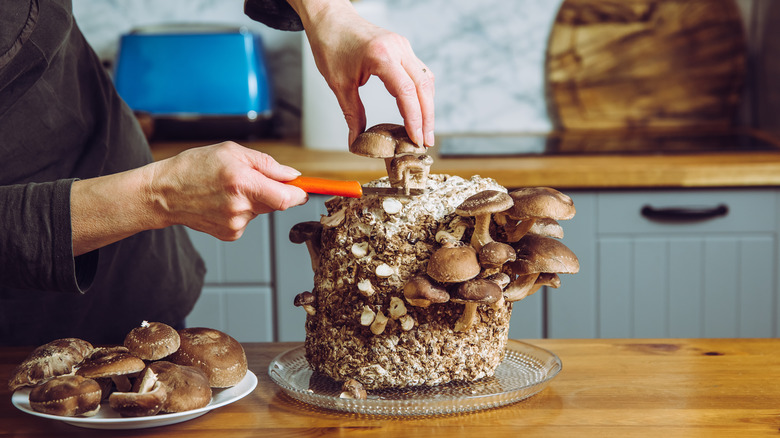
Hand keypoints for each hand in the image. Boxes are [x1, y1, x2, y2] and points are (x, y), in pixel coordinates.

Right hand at [148, 142, 307, 240]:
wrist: (164, 193)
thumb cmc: (195, 167)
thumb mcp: (232, 152)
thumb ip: (267, 164)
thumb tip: (293, 175)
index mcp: (243, 183)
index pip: (286, 198)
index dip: (300, 194)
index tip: (306, 189)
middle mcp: (240, 207)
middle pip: (276, 203)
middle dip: (273, 190)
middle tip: (252, 179)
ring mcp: (235, 224)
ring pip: (261, 210)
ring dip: (255, 199)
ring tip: (228, 189)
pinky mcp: (230, 234)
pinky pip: (249, 219)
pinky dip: (243, 210)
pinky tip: (222, 202)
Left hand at [291, 0, 434, 146]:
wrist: (330, 18)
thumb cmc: (331, 45)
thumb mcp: (338, 84)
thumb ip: (352, 113)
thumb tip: (357, 141)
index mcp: (381, 56)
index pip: (406, 92)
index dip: (414, 119)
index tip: (416, 139)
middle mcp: (398, 49)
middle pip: (423, 87)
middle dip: (427, 117)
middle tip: (426, 142)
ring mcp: (403, 46)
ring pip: (425, 79)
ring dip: (427, 106)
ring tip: (424, 131)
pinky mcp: (402, 48)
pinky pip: (419, 72)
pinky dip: (421, 93)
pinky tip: (418, 110)